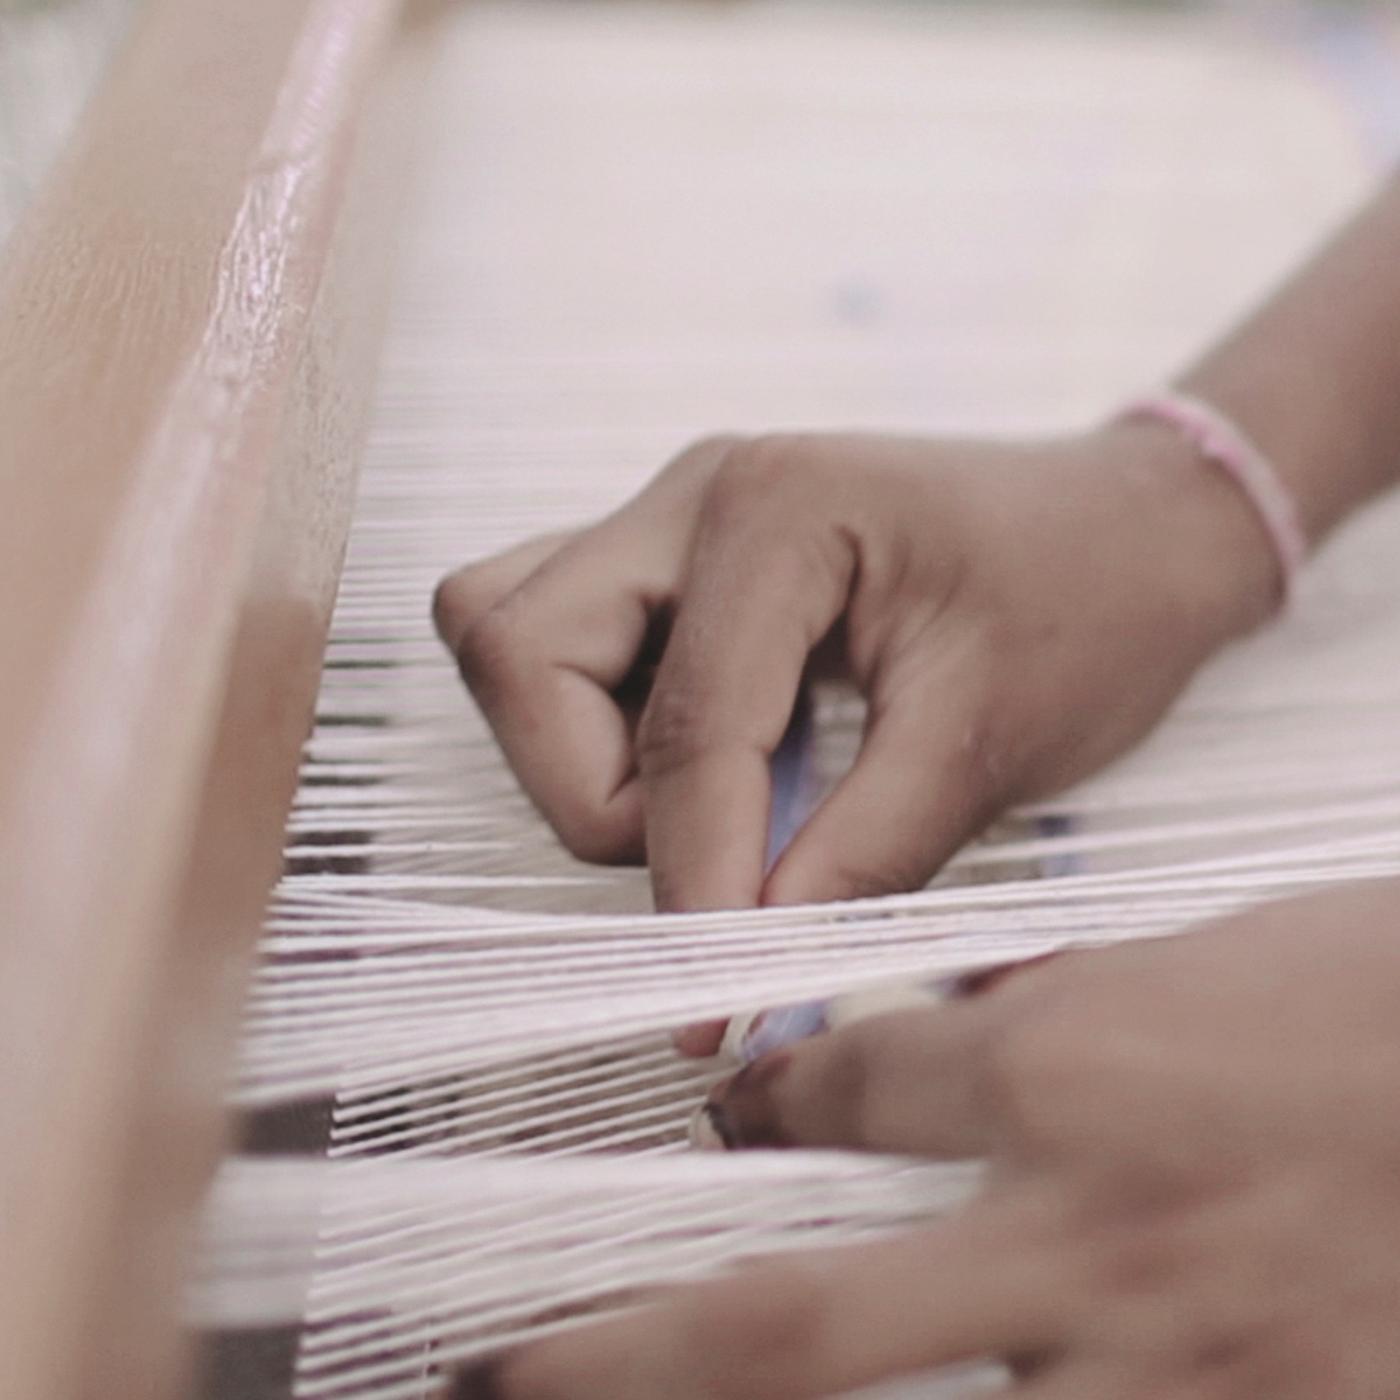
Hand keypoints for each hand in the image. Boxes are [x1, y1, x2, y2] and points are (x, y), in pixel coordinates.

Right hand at [434, 425, 1272, 913]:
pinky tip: (712, 765)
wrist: (1128, 529)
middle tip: (716, 857)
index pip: (681, 728)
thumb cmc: (1088, 605)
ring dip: (574, 754)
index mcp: (778, 510)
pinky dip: (595, 727)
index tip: (719, 997)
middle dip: (590, 792)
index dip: (693, 875)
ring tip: (715, 805)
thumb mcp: (986, 743)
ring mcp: (672, 519)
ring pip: (511, 638)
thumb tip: (744, 973)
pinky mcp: (674, 560)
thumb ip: (855, 862)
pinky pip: (561, 644)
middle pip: (516, 650)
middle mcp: (694, 493)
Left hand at [448, 880, 1399, 1399]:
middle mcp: (1079, 1234)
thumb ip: (1058, 1006)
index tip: (734, 1113)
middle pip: (792, 1328)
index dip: (771, 1100)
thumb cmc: (1379, 991)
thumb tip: (953, 1024)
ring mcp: (1167, 1363)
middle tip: (497, 1377)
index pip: (843, 1090)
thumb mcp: (1202, 950)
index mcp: (1066, 1073)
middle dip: (618, 1363)